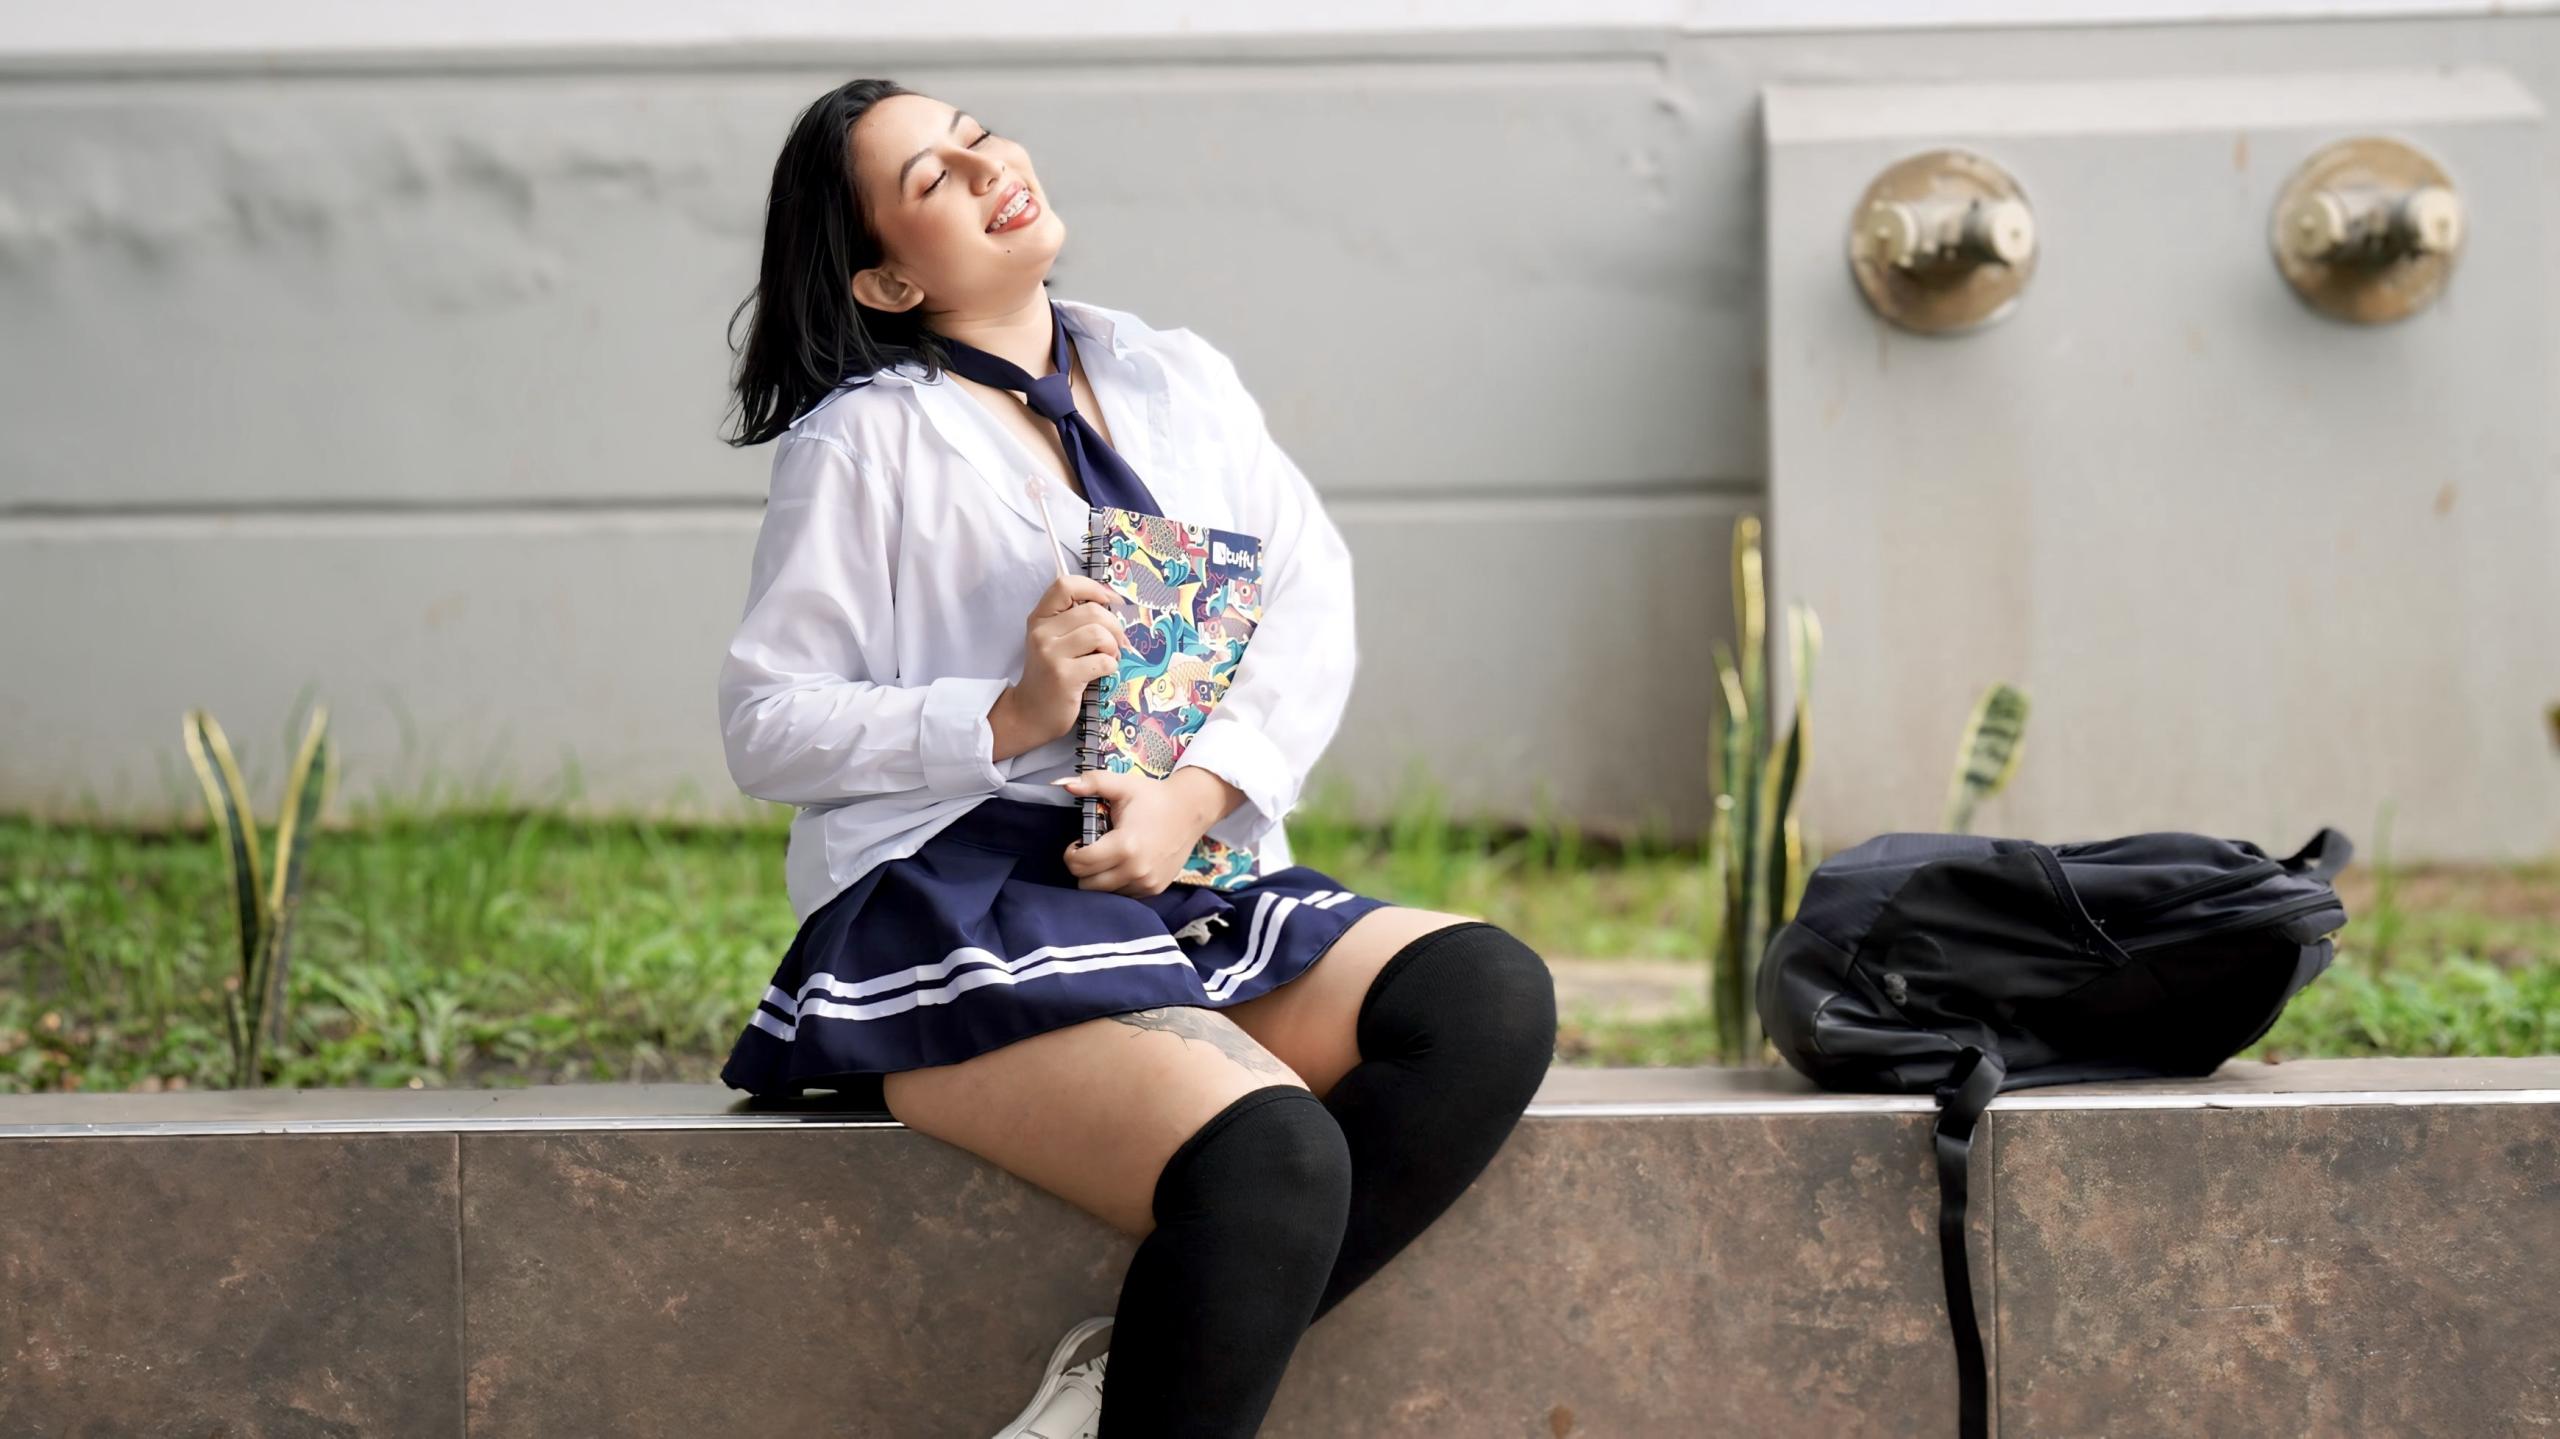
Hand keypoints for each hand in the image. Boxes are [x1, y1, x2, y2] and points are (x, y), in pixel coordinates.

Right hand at [993, 574, 1131, 756]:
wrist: (1030, 713)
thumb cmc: (1050, 674)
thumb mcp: (1053, 640)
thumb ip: (1075, 620)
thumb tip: (1115, 604)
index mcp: (1040, 618)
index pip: (1065, 585)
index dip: (1093, 589)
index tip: (1108, 602)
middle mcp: (1042, 632)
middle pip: (1093, 611)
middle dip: (1115, 627)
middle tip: (1114, 644)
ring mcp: (1051, 654)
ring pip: (1099, 634)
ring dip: (1113, 647)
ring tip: (1107, 658)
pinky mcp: (1064, 677)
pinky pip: (1103, 661)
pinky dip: (1110, 667)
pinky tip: (1101, 673)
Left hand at [1053, 769, 1224, 896]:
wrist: (1191, 811)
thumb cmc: (1154, 797)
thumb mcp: (1123, 785)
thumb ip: (1092, 782)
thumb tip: (1063, 783)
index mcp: (1124, 845)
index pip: (1080, 864)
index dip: (1071, 853)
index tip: (1077, 842)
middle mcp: (1135, 870)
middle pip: (1088, 885)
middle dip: (1082, 868)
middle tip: (1090, 850)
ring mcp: (1146, 883)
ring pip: (1104, 894)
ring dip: (1099, 878)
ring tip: (1108, 857)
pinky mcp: (1154, 889)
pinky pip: (1123, 895)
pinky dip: (1116, 884)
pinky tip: (1122, 865)